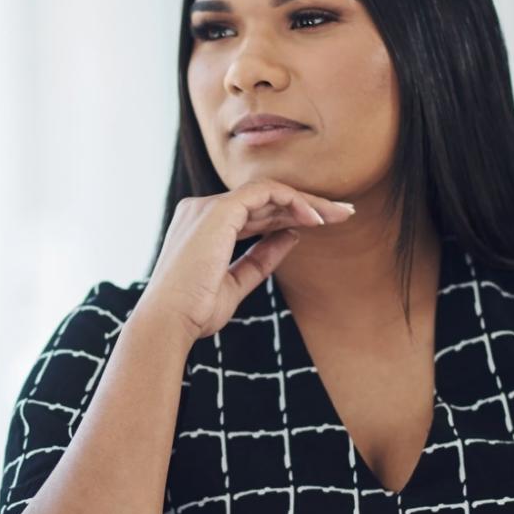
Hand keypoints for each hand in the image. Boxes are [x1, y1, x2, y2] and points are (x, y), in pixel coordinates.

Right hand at [139, 179, 355, 341]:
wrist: (169, 321)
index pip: (254, 212)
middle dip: (307, 205)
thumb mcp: (236, 283)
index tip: (322, 225)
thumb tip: (291, 237)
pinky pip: (265, 192)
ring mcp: (207, 207)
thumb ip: (261, 259)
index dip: (289, 215)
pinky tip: (315, 220)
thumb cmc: (195, 312)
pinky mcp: (218, 210)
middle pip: (264, 199)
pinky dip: (293, 201)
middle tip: (344, 214)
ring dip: (307, 202)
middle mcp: (202, 210)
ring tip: (340, 215)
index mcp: (202, 227)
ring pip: (269, 191)